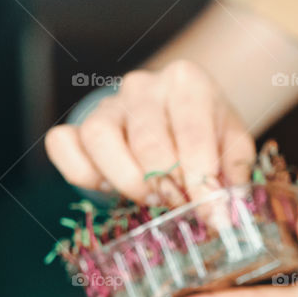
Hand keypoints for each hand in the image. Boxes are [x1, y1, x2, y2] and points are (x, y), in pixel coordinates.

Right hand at [45, 60, 254, 204]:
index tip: (212, 214)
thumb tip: (228, 208)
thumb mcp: (233, 145)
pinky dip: (83, 174)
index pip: (193, 133)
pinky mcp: (79, 122)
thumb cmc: (209, 131)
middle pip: (147, 141)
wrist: (178, 114)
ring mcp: (108, 103)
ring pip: (99, 139)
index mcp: (187, 82)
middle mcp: (144, 85)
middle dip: (167, 186)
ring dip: (127, 181)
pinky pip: (63, 145)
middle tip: (181, 207)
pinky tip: (112, 186)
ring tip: (152, 198)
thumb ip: (234, 173)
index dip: (202, 180)